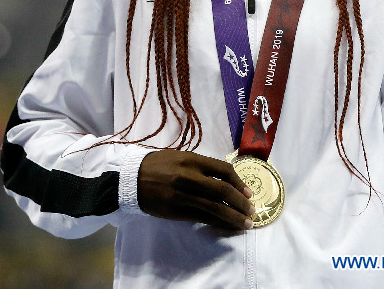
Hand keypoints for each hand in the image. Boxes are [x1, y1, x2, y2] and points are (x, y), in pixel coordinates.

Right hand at [137, 150, 254, 229]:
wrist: (132, 179)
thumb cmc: (159, 165)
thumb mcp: (181, 157)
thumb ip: (202, 166)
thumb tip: (226, 179)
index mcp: (192, 160)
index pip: (223, 169)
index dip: (239, 182)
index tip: (248, 192)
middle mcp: (189, 177)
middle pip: (222, 190)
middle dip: (240, 202)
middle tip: (251, 210)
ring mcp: (183, 195)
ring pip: (214, 207)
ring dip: (233, 216)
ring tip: (245, 223)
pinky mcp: (176, 211)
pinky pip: (202, 218)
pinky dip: (217, 223)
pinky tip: (226, 226)